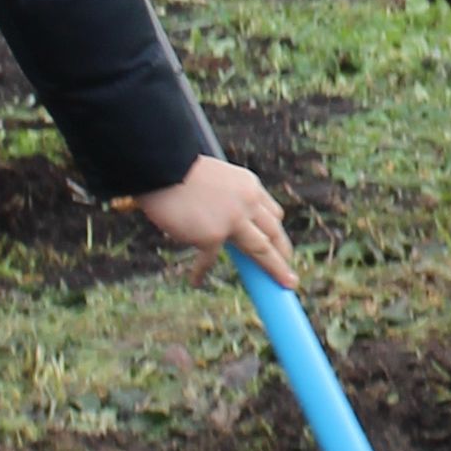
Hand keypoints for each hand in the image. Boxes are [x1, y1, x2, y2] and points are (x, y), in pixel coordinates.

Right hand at [133, 154, 295, 285]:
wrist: (162, 167)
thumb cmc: (179, 170)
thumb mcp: (215, 178)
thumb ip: (226, 199)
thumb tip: (220, 223)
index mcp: (249, 186)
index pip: (272, 213)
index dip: (276, 232)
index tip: (279, 245)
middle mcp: (247, 202)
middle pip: (273, 233)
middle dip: (283, 254)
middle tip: (288, 271)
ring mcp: (233, 220)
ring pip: (262, 251)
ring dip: (275, 269)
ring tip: (284, 283)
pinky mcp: (213, 236)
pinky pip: (208, 260)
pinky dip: (199, 271)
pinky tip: (195, 280)